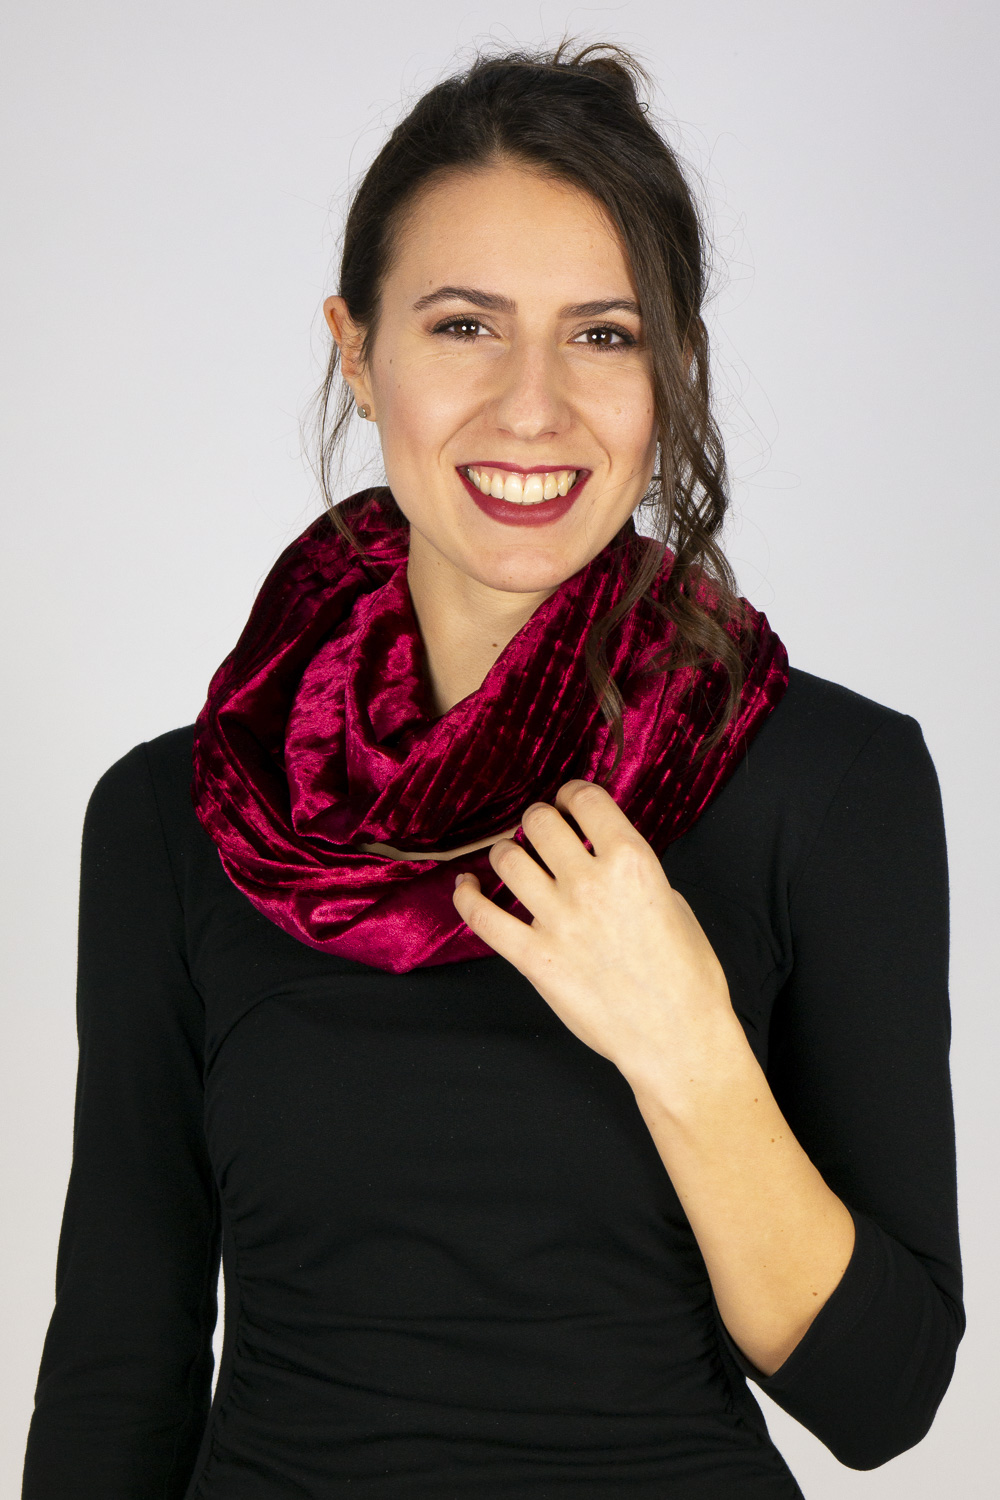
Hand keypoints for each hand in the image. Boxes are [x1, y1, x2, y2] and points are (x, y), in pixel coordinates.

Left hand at [452, 779, 736, 1086]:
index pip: (586, 799)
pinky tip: (467, 887)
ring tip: (513, 859)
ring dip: (507, 852)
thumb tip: (601, 855)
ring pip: (507, 859)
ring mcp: (557, 921)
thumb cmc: (687, 975)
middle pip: (540, 822)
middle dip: (540, 820)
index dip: (572, 794)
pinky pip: (482, 917)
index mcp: (632, 862)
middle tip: (543, 831)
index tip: (569, 801)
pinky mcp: (533, 958)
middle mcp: (590, 883)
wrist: (676, 1036)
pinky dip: (468, 896)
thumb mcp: (672, 901)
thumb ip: (632, 871)